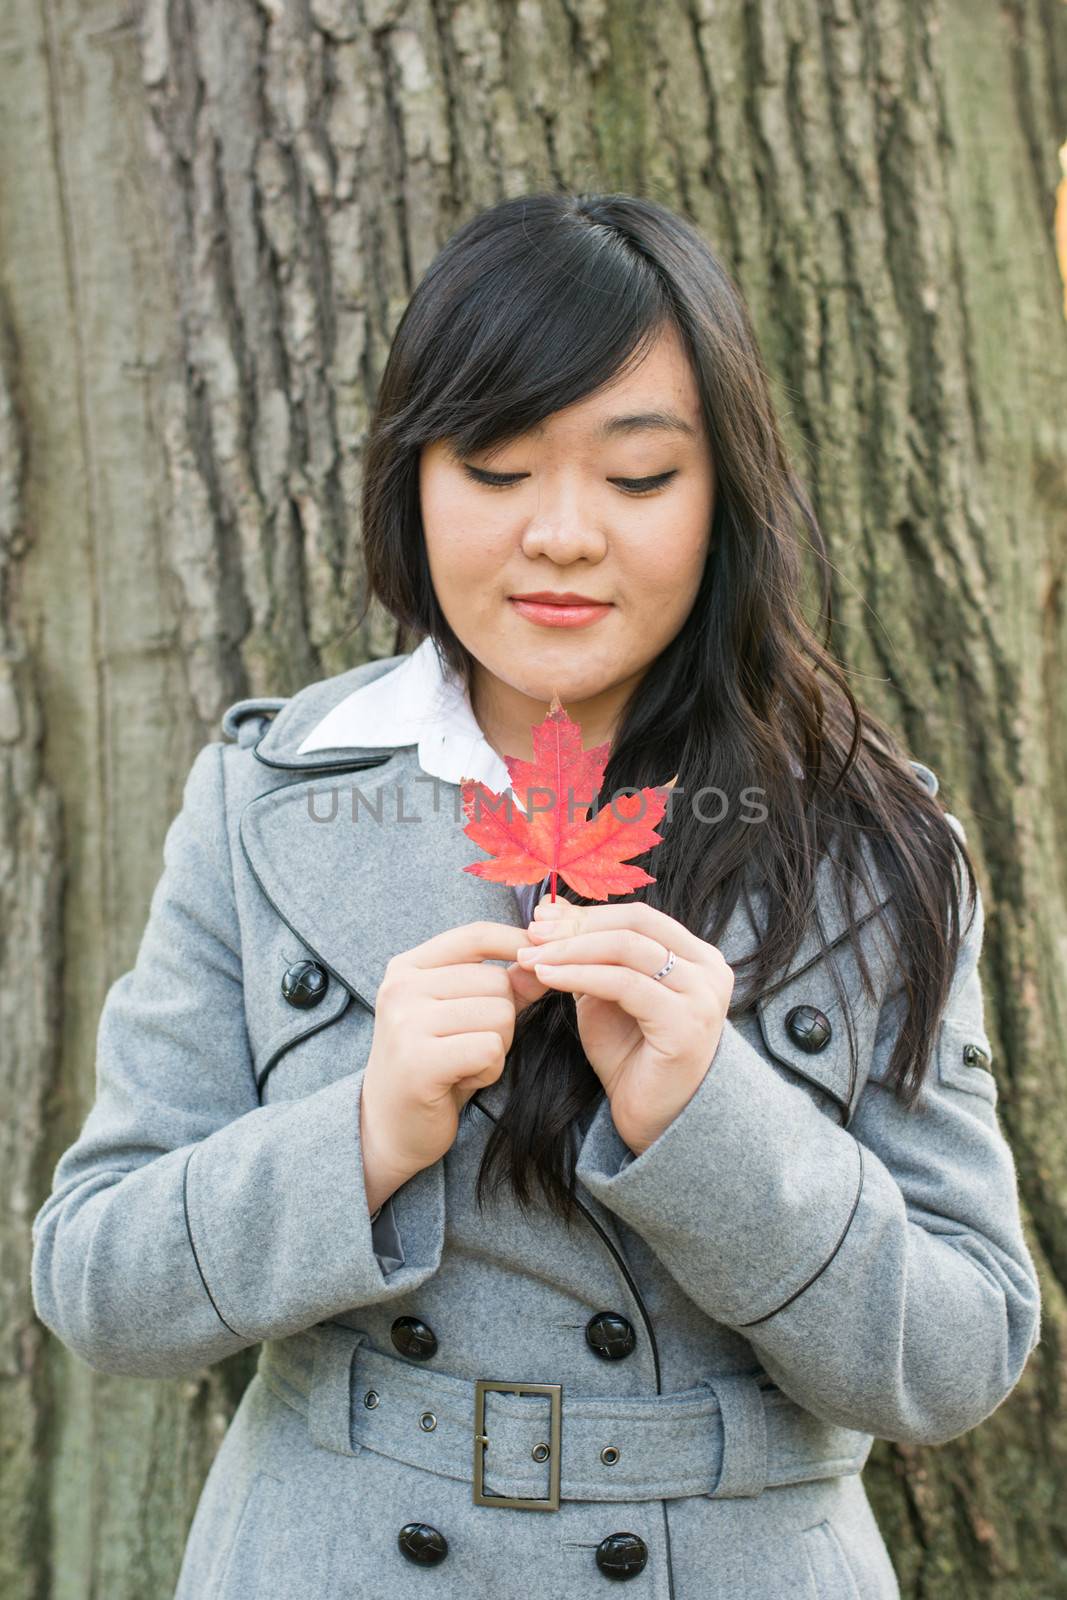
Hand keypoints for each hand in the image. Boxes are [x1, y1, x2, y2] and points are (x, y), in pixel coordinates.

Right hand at [360, 920, 534, 1208]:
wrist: (388, 1128)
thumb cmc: (433, 1066)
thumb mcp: (463, 1016)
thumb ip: (502, 986)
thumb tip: (546, 960)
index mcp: (408, 968)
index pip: (475, 935)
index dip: (516, 942)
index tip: (538, 961)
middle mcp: (401, 988)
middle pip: (498, 982)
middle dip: (502, 1018)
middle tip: (469, 1045)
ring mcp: (406, 1023)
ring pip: (499, 1015)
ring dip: (496, 1047)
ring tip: (463, 1063)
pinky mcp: (419, 1061)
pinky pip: (490, 1049)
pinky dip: (489, 1070)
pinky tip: (461, 1080)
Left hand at [512, 897, 733, 1156]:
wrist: (654, 1120)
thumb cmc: (631, 1058)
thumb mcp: (605, 995)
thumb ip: (587, 955)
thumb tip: (549, 910)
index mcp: (696, 957)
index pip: (638, 916)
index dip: (587, 913)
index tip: (540, 919)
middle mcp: (709, 969)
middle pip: (635, 924)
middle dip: (577, 926)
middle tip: (531, 934)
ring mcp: (702, 996)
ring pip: (628, 949)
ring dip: (571, 949)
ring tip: (531, 957)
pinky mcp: (686, 1024)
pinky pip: (625, 985)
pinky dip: (580, 975)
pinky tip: (547, 977)